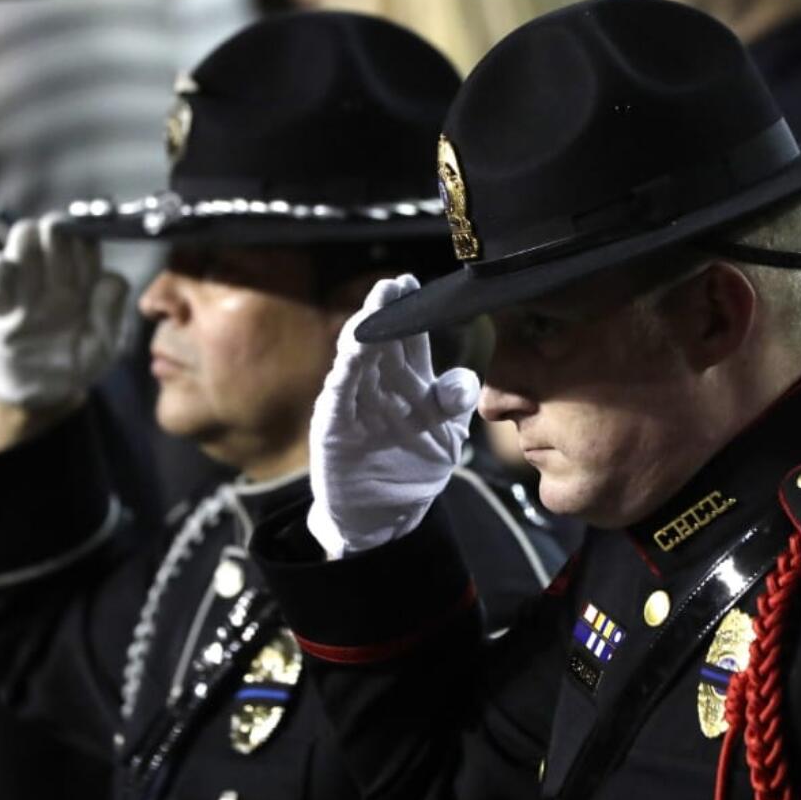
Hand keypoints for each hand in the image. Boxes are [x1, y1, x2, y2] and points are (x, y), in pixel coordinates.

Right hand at [0, 213, 128, 407]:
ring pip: (24, 235)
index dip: (89, 240)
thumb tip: (111, 278)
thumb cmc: (74, 362)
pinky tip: (13, 295)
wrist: (38, 389)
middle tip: (61, 265)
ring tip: (37, 286)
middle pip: (54, 227)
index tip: (90, 256)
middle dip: (60, 236)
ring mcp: (21, 281)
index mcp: (83, 278)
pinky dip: (2, 270)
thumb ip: (111, 315)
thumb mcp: (101, 347)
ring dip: (33, 248)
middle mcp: (52, 272)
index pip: (86, 239)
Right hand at [307, 275, 480, 558]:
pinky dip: (347, 373)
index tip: (414, 285)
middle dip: (386, 311)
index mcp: (407, 382)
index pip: (408, 339)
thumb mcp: (444, 437)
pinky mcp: (336, 427)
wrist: (384, 515)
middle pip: (381, 340)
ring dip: (365, 333)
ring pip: (358, 360)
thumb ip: (453, 405)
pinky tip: (355, 351)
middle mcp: (378, 386)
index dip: (410, 312)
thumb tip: (464, 378)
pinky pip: (340, 395)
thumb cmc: (414, 468)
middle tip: (394, 284)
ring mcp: (354, 404)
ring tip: (374, 307)